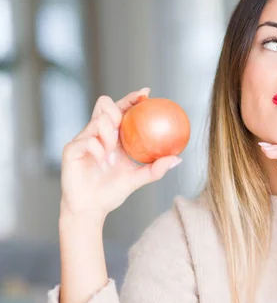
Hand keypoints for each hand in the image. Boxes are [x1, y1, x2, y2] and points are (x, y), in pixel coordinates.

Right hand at [60, 88, 182, 226]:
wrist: (90, 209)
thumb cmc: (111, 192)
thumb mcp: (137, 179)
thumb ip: (155, 169)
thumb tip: (178, 159)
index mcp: (113, 136)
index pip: (122, 110)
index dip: (132, 98)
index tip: (146, 93)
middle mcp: (98, 134)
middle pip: (104, 104)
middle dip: (118, 105)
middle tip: (127, 117)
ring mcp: (83, 140)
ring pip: (97, 120)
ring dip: (109, 132)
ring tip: (113, 149)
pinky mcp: (72, 150)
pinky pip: (87, 140)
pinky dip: (99, 149)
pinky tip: (103, 161)